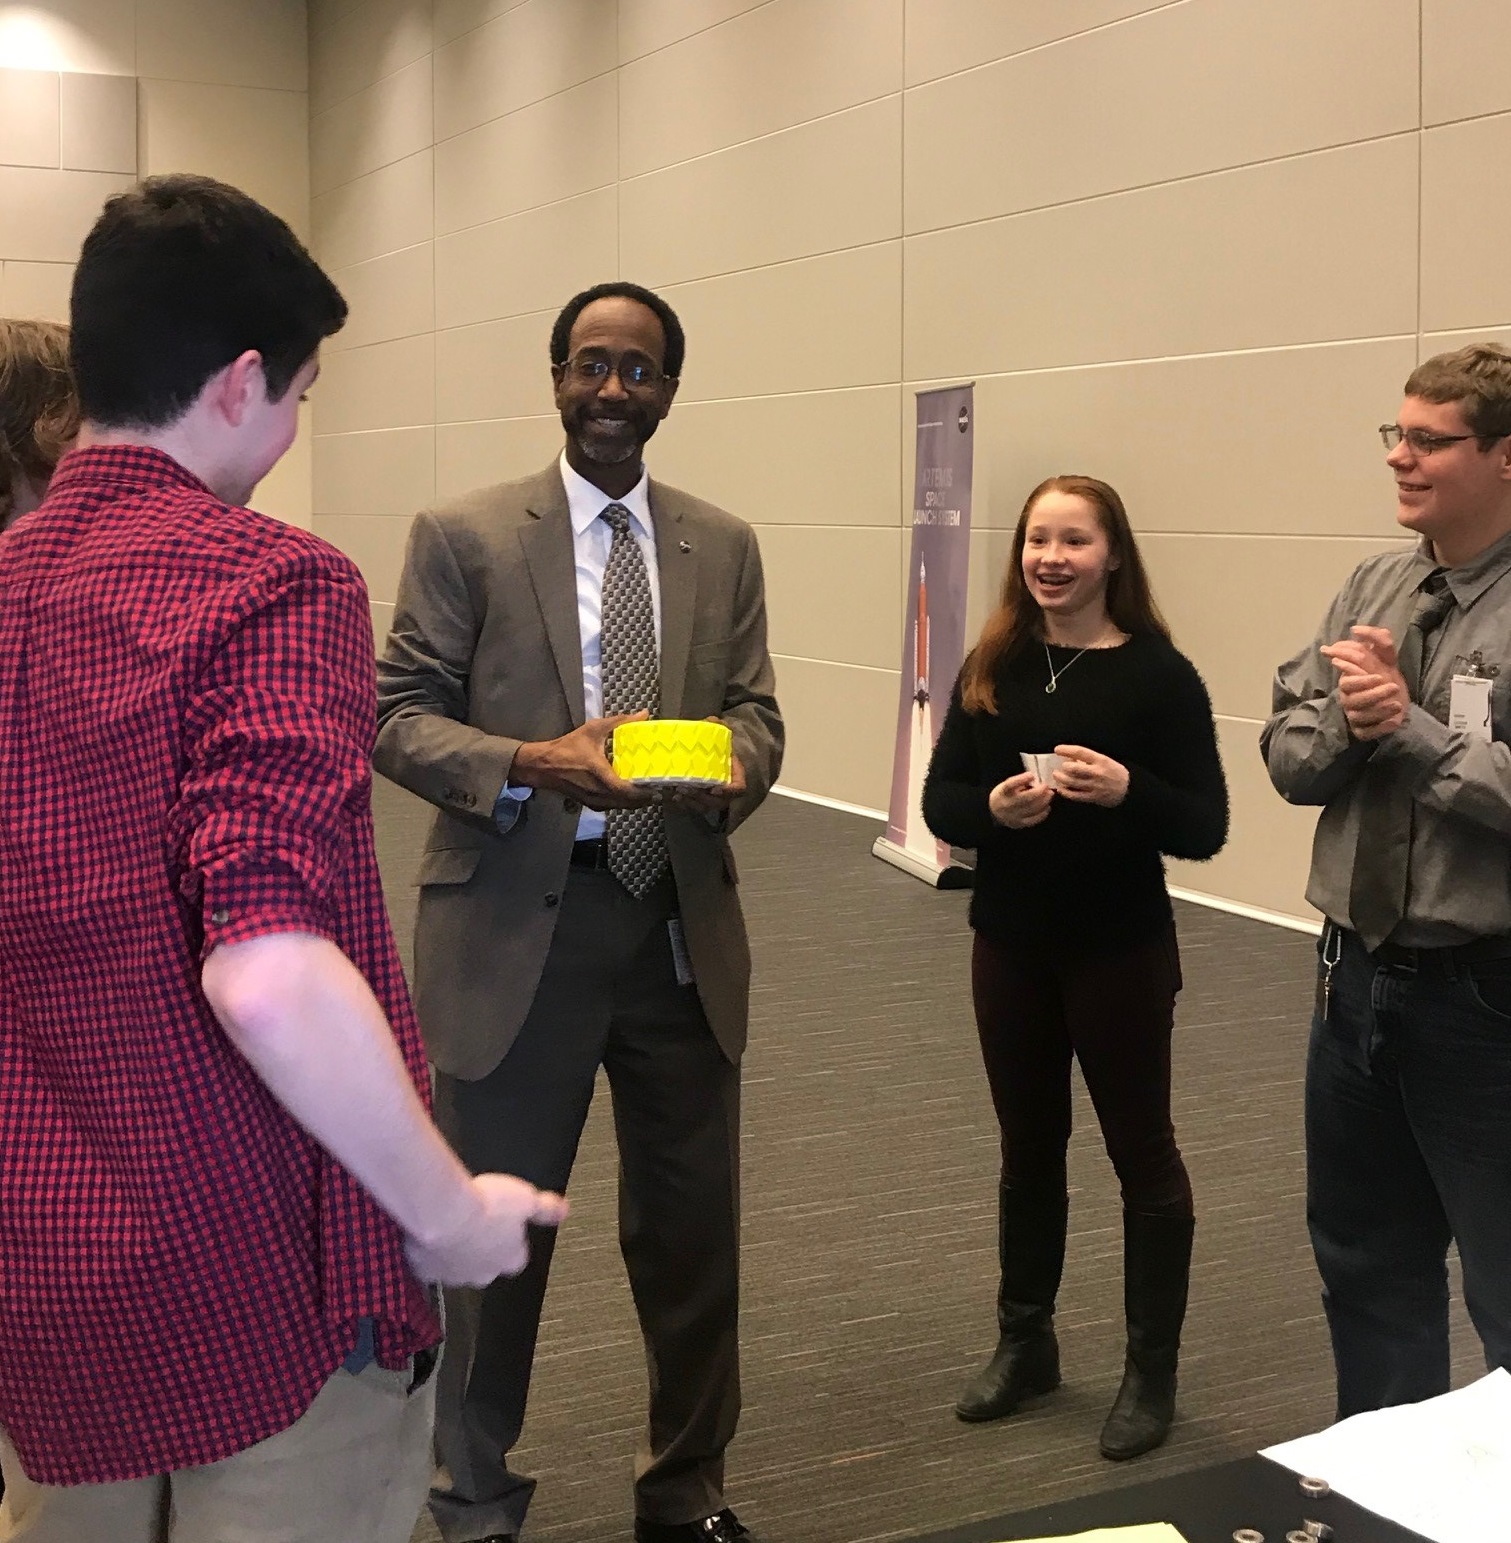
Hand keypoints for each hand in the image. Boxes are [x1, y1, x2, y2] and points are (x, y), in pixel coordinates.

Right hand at [405, 1173, 568, 1285]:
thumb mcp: (525, 1199)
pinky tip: (426, 1230)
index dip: (513, 1243)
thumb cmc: (485, 1206)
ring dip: (455, 1250)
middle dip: (482, 1250)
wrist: (443, 1213)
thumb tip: (563, 1211)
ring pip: (456, 1267)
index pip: (516, 1259)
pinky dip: (427, 1251)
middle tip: (477, 1222)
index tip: (508, 1226)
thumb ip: (544, 1208)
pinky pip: (427, 1264)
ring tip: (451, 1223)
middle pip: (486, 1267)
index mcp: (508, 1260)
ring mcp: (451, 1275)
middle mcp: (481, 1274)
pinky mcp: (424, 1271)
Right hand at [510, 713, 656, 808]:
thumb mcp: (593, 730)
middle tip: (660, 787)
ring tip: (649, 789)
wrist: (542, 766)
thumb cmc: (567, 748)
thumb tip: (644, 715)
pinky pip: (613, 805)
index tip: (660, 786)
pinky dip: (624, 801)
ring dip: (636, 800)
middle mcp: (599, 794)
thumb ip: (620, 722)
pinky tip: (630, 790)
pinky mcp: (590, 804)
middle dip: (646, 797)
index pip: (629, 793)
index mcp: (601, 777)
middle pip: (630, 804)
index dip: (647, 792)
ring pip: (622, 807)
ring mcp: (595, 802)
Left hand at [666, 719, 746, 813]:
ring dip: (691, 803)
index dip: (729, 791)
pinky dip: (682, 804)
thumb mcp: (719, 732)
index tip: (714, 790)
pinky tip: (671, 797)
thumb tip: (710, 720)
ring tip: (676, 793)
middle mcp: (725, 789)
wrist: (710, 752)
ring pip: (704, 807)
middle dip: (702, 799)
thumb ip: (717, 726)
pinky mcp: (699, 799)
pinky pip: (693, 807)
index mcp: (735, 774)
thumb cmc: (716, 744)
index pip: (739, 788)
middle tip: (687, 790)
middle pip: (718, 802)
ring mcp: (712, 796)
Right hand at [989, 769, 1054, 827]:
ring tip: (1050, 795)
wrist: (994, 811)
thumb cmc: (1005, 794)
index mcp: (1003, 792)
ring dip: (1044, 801)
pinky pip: (1033, 819)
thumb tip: (1036, 780)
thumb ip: (1019, 782)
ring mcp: (1013, 816)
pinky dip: (1043, 813)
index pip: (1010, 785)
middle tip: (1047, 787)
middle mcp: (1007, 804)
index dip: (1021, 779)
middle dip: (1039, 792)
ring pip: (1032, 809)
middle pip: (1025, 798)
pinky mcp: (1019, 824)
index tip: (1032, 775)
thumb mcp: (1007, 785)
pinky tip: (1047, 807)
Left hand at [1053, 745, 1129, 806]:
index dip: (1066, 750)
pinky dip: (1065, 792)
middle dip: (1063, 767)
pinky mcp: (1093, 797)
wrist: (1129, 789)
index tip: (1057, 749)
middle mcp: (1097, 772)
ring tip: (1057, 776)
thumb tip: (1070, 758)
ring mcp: (1094, 786)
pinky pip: (1075, 795)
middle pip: (1074, 769)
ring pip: (1072, 782)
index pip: (1080, 752)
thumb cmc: (1115, 772)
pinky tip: (1061, 789)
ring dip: (1061, 779)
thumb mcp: (1105, 761)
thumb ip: (1089, 759)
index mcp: (1100, 760)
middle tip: (1058, 767)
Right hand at [1321, 625, 1408, 739]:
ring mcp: (1355, 716)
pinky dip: (1381, 728)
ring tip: (1397, 704)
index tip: (1380, 676)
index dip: (1360, 680)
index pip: (1346, 681)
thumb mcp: (1388, 659)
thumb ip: (1378, 642)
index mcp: (1350, 681)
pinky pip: (1367, 733)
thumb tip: (1356, 629)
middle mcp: (1349, 699)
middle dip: (1373, 694)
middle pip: (1352, 699)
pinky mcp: (1363, 731)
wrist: (1397, 703)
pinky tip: (1394, 722)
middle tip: (1393, 687)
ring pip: (1360, 716)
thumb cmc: (1386, 679)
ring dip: (1379, 710)